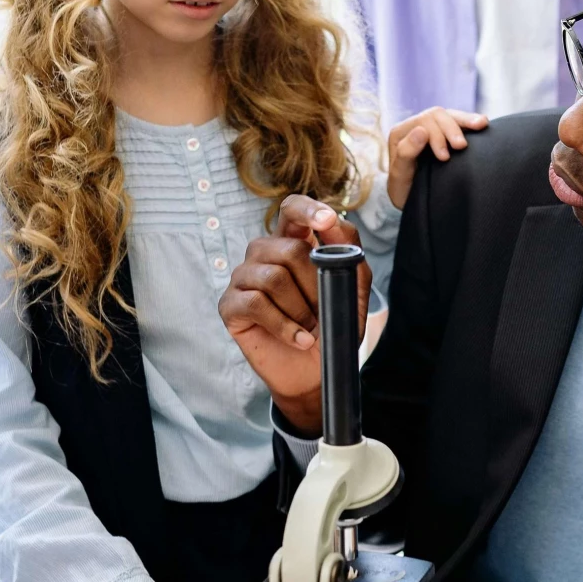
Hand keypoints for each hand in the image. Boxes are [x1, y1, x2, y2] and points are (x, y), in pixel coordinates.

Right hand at [218, 195, 370, 433]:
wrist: (315, 372)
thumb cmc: (331, 325)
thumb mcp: (352, 288)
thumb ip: (348, 252)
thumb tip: (334, 222)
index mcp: (292, 242)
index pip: (293, 209)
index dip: (308, 210)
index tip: (326, 222)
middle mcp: (264, 253)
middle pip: (290, 250)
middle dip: (315, 285)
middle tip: (324, 310)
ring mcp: (243, 277)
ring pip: (273, 277)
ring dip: (300, 308)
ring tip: (311, 327)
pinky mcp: (230, 305)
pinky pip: (255, 303)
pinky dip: (284, 324)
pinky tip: (298, 339)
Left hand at [387, 108, 487, 208]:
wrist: (412, 200)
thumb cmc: (404, 191)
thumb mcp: (399, 178)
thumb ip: (405, 154)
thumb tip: (421, 131)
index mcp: (401, 133)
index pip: (422, 122)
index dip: (436, 136)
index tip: (445, 157)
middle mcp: (416, 126)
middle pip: (437, 115)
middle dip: (452, 128)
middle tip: (462, 146)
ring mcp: (432, 128)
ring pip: (450, 115)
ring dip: (466, 120)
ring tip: (481, 125)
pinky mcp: (446, 134)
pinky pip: (459, 121)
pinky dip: (471, 121)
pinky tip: (483, 122)